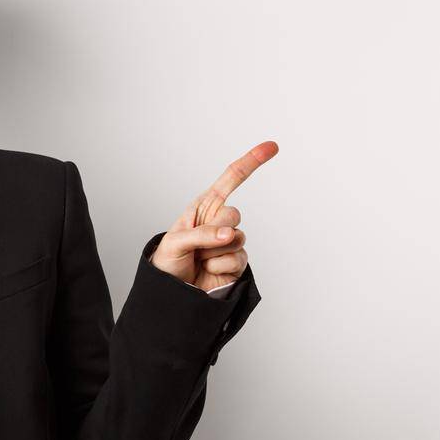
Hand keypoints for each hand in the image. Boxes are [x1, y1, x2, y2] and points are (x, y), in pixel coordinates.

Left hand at [149, 140, 277, 289]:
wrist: (173, 292)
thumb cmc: (168, 262)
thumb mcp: (175, 242)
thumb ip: (202, 234)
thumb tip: (230, 234)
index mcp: (204, 207)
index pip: (230, 181)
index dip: (251, 163)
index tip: (272, 147)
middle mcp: (219, 221)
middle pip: (234, 214)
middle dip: (215, 229)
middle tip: (197, 245)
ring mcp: (230, 242)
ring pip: (237, 238)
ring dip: (213, 251)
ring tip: (198, 258)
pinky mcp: (238, 262)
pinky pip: (237, 259)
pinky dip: (219, 266)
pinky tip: (208, 269)